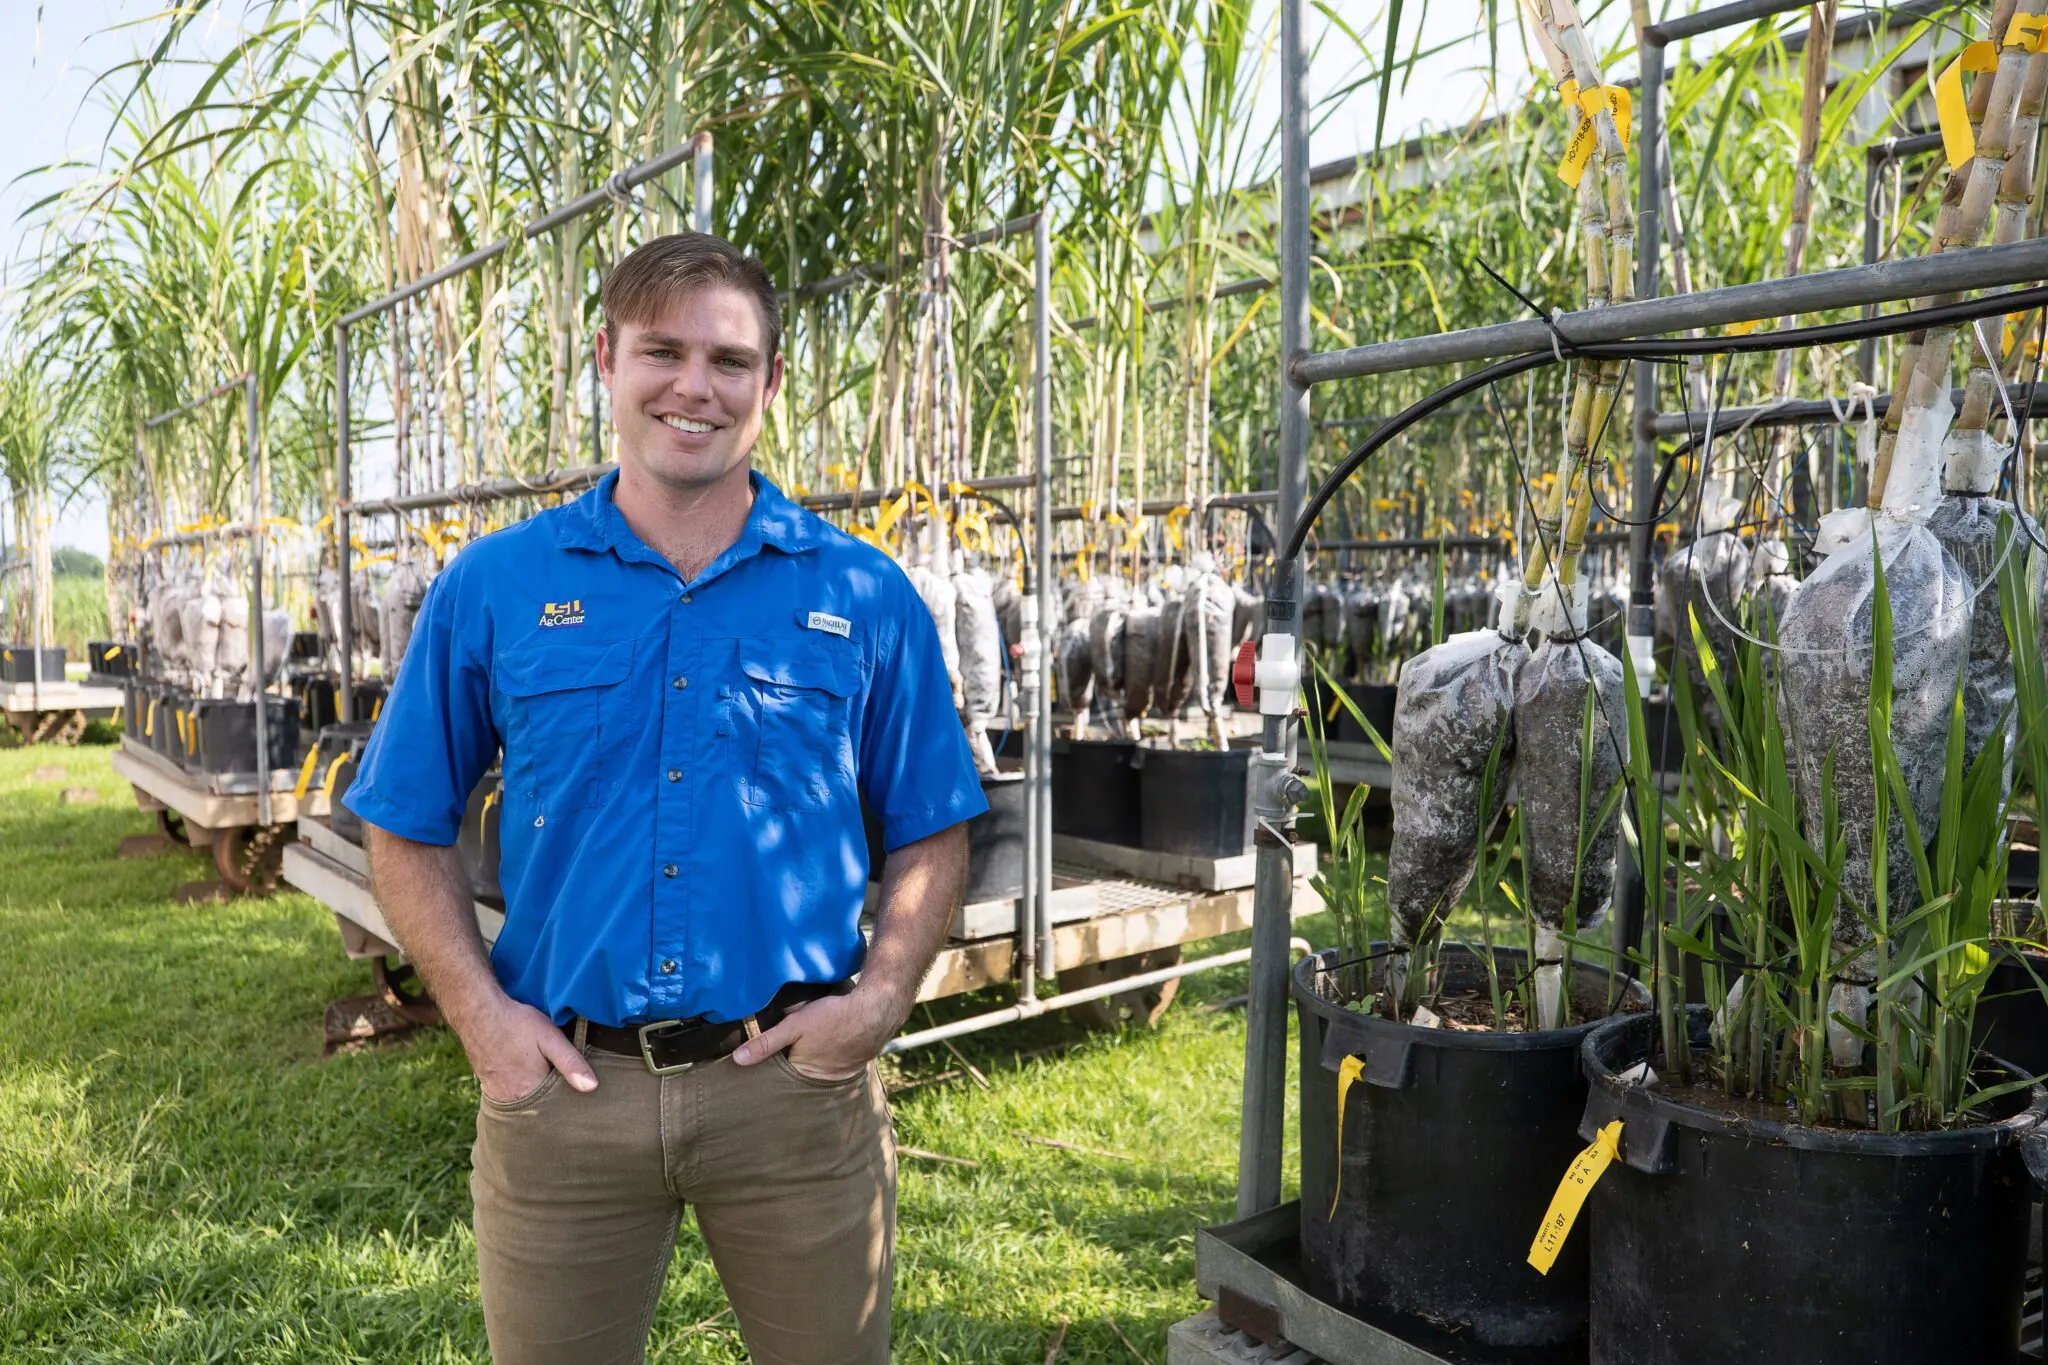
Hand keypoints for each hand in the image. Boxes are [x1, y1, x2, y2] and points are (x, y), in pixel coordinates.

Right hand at [460, 996, 598, 1102]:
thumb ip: (571, 1062)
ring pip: (525, 1106)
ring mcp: (498, 1096)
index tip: (580, 1098)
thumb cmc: (516, 1024)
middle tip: (564, 1089)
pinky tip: (527, 1082)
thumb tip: (592, 1087)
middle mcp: (512, 1100)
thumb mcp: (550, 1038)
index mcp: (530, 1092)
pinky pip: (510, 1099)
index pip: (557, 1108)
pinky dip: (522, 1094)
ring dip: (537, 1099)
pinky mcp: (489, 1089)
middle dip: (553, 1103)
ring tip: (547, 1085)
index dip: (569, 1101)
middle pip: (540, 1110)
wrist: (478, 1014)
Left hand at [731, 989, 900, 1081]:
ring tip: (808, 1047)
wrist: (876, 1011)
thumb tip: (737, 1060)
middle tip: (785, 1050)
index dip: (769, 1066)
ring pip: (814, 1070)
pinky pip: (832, 1065)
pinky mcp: (851, 1067)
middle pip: (796, 1075)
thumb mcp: (795, 1025)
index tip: (758, 1061)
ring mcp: (837, 1076)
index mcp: (801, 1073)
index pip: (778, 1075)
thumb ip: (766, 1042)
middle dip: (788, 1065)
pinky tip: (828, 1044)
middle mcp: (819, 1081)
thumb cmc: (833, 1017)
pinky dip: (827, 1058)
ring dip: (810, 1061)